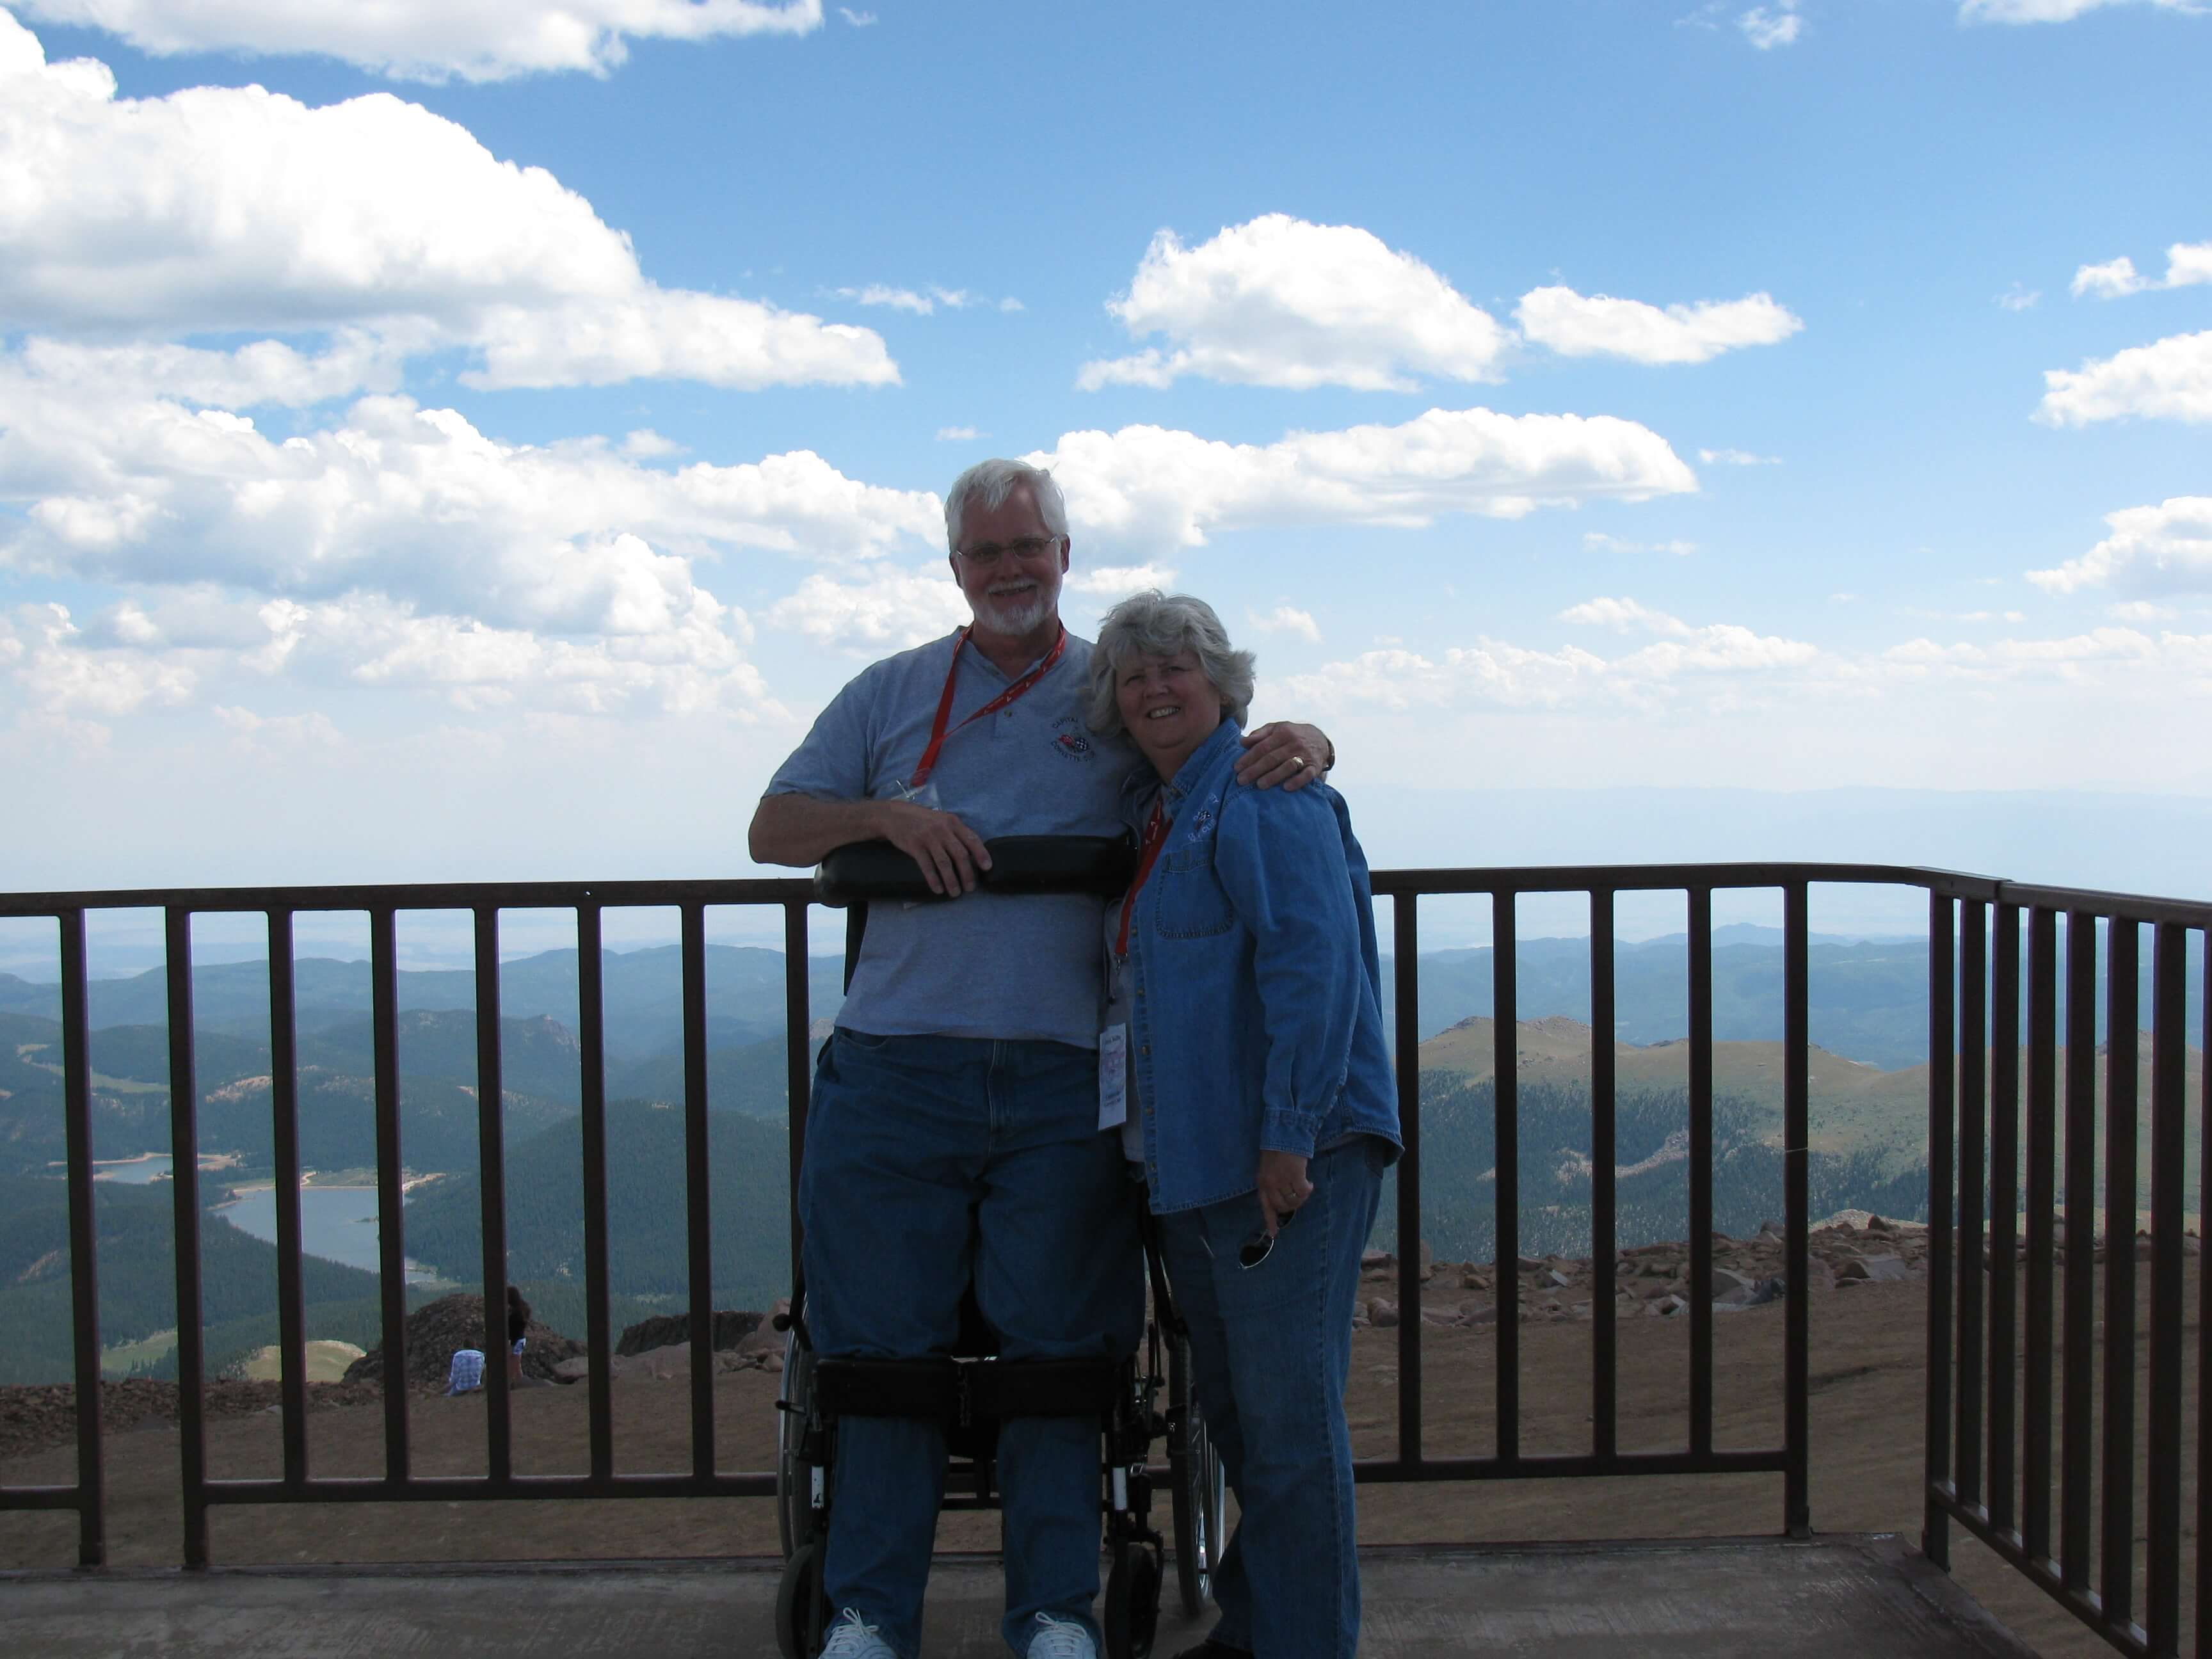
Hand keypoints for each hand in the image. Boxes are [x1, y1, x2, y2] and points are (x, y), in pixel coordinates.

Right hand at [874, 800, 991, 894]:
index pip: (972, 839)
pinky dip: (934, 879)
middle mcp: (942, 829)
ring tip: (955, 893)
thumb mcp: (943, 820)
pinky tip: (938, 889)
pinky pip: (927, 866)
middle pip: (960, 855)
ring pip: (944, 863)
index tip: (987, 868)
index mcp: (953, 822)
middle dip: (967, 874)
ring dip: (952, 880)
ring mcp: (928, 838)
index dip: (981, 854)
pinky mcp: (915, 846)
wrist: (896, 816)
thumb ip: (957, 834)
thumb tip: (973, 854)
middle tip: (970, 888)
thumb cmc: (924, 820)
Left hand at [1235, 722, 1330, 791]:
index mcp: (1282, 733)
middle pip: (1272, 758)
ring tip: (1259, 785)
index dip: (1248, 758)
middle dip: (1255, 769)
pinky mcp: (1315, 767)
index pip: (1262, 747)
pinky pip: (1306, 775)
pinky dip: (1297, 781)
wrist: (1320, 738)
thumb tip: (1242, 742)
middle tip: (1242, 780)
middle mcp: (1294, 743)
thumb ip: (1260, 734)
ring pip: (1287, 766)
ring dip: (1273, 776)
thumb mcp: (1277, 728)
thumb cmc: (1292, 735)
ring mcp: (1305, 755)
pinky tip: (1286, 788)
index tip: (1236, 768)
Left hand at [1255, 1149, 1312, 1237]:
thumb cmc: (1276, 1149)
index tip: (1274, 1234)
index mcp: (1262, 1182)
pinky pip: (1303, 1192)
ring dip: (1302, 1197)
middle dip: (1292, 1206)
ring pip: (1294, 1201)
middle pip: (1283, 1206)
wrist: (1284, 1133)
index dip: (1270, 1221)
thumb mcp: (1268, 1168)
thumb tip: (1281, 1200)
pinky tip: (1309, 1183)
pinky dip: (1308, 1189)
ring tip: (1304, 1187)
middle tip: (1299, 1196)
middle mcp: (1270, 1184)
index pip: (1265, 1206)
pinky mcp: (1295, 1176)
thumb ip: (1272, 1183)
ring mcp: (1282, 1181)